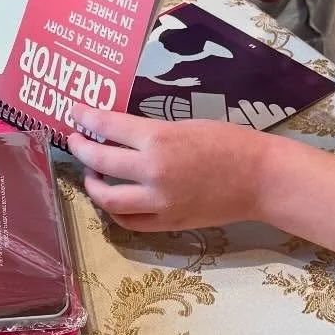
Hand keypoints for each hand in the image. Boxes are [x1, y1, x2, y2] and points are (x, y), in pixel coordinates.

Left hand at [67, 109, 272, 230]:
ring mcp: (159, 202)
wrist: (260, 178)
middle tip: (77, 140)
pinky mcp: (168, 222)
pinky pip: (129, 221)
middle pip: (99, 161)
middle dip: (82, 148)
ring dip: (93, 184)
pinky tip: (116, 198)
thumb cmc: (229, 142)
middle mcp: (153, 172)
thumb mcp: (185, 125)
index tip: (74, 112)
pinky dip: (116, 210)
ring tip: (94, 172)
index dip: (85, 117)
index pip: (107, 126)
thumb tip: (119, 133)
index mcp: (158, 139)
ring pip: (108, 199)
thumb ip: (151, 133)